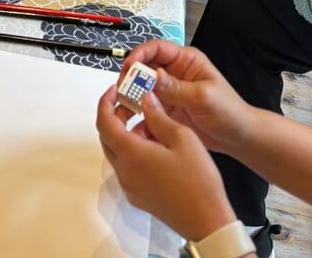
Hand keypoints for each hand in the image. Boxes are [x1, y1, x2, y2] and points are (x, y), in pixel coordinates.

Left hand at [96, 87, 235, 241]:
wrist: (207, 221)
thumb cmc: (198, 183)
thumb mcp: (182, 137)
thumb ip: (158, 116)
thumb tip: (146, 100)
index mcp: (131, 154)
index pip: (104, 122)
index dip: (106, 102)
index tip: (114, 90)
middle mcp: (125, 172)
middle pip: (108, 137)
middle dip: (116, 116)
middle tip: (133, 104)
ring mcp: (130, 186)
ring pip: (118, 152)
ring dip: (129, 134)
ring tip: (155, 125)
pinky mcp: (138, 196)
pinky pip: (128, 167)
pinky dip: (135, 151)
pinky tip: (158, 147)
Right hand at [120, 40, 253, 154]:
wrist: (238, 138)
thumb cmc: (230, 111)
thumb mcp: (204, 97)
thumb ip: (177, 88)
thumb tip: (153, 76)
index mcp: (186, 61)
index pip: (157, 49)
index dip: (140, 54)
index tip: (129, 66)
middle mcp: (175, 73)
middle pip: (146, 66)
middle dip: (132, 74)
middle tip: (122, 87)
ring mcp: (170, 91)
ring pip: (143, 86)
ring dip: (132, 92)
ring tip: (123, 103)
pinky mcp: (167, 109)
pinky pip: (147, 105)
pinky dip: (138, 109)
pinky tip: (133, 116)